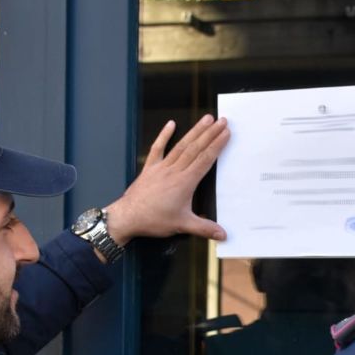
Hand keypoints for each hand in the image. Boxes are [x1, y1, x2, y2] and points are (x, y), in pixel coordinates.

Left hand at [103, 115, 229, 244]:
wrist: (128, 217)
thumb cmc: (154, 220)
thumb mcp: (182, 225)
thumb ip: (204, 229)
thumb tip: (223, 234)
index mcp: (185, 182)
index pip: (205, 159)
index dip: (217, 145)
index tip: (226, 133)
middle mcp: (174, 171)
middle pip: (196, 148)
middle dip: (210, 133)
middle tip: (222, 121)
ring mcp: (161, 167)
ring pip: (181, 145)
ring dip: (195, 131)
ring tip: (206, 119)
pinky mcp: (150, 168)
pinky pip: (158, 148)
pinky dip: (164, 135)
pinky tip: (171, 124)